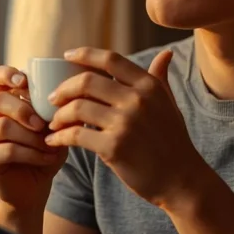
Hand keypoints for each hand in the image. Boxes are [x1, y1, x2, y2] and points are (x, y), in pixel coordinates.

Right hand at [0, 65, 67, 211]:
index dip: (7, 74)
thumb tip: (71, 98)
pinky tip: (46, 158)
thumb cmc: (46, 152)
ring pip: (3, 126)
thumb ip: (60, 112)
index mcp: (6, 101)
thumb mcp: (57, 129)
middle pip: (0, 101)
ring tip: (50, 145)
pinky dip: (31, 154)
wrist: (35, 188)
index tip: (24, 82)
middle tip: (44, 125)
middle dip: (25, 111)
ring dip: (32, 136)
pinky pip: (7, 150)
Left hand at [45, 48, 208, 208]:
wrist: (181, 180)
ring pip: (77, 108)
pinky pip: (76, 135)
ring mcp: (125, 123)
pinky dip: (60, 137)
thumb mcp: (169, 104)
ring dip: (59, 115)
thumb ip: (160, 78)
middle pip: (87, 81)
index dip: (84, 54)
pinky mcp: (114, 147)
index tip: (66, 56)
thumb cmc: (173, 141)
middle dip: (64, 89)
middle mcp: (137, 100)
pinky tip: (54, 140)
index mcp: (149, 86)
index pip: (110, 59)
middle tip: (53, 98)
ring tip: (54, 122)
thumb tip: (166, 54)